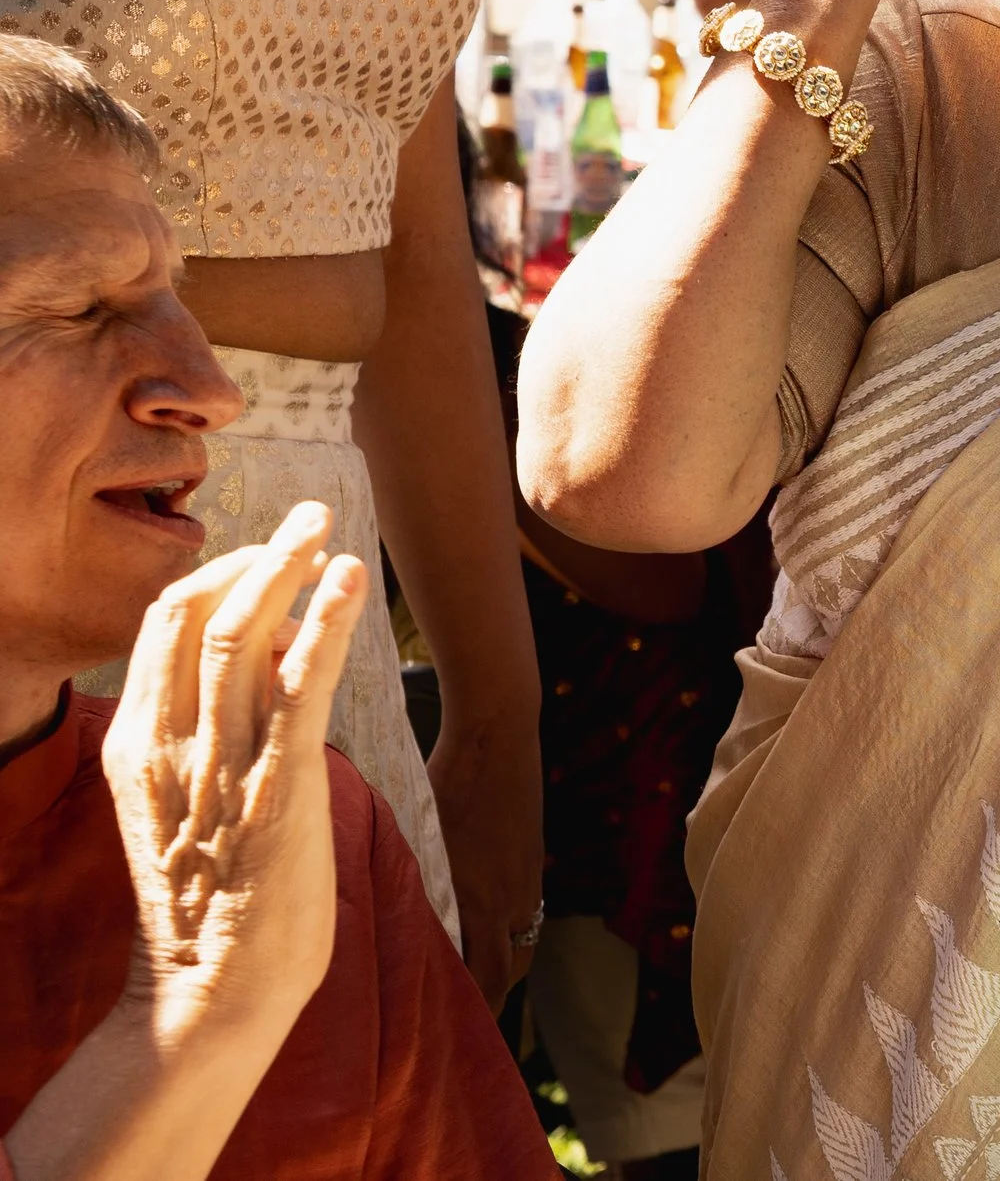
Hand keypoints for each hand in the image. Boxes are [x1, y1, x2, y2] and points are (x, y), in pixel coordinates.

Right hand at [7, 511, 363, 1180]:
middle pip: (200, 611)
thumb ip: (221, 727)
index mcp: (138, 743)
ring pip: (246, 633)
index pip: (162, 624)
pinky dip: (327, 622)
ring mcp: (223, 761)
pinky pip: (301, 684)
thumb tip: (275, 655)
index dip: (217, 573)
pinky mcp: (280, 783)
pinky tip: (351, 581)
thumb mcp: (195, 797)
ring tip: (330, 526)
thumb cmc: (216, 897)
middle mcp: (172, 742)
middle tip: (309, 516)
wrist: (213, 991)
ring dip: (293, 568)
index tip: (266, 551)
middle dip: (257, 553)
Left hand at [428, 705, 542, 1007]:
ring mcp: (529, 878)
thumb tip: (379, 916)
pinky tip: (487, 923)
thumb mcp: (416, 835)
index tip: (452, 1032)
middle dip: (494, 998)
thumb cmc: (446, 779)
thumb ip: (410, 881)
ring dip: (505, 963)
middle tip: (465, 1018)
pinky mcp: (534, 858)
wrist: (499, 735)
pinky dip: (510, 929)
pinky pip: (528, 910)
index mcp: (480, 898)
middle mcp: (512, 897)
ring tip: (478, 977)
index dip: (474, 1009)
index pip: (487, 977)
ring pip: (524, 940)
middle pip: (513, 970)